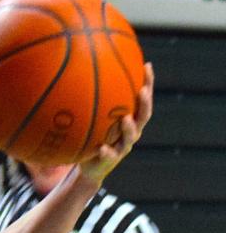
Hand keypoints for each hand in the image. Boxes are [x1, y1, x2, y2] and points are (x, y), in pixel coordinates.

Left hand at [78, 62, 153, 185]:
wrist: (91, 166)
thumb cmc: (94, 136)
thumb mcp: (96, 118)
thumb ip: (96, 100)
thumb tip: (84, 70)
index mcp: (132, 118)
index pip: (143, 98)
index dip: (148, 83)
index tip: (147, 66)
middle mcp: (132, 131)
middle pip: (144, 115)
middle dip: (145, 103)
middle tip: (142, 91)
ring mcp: (122, 146)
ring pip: (131, 136)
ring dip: (129, 128)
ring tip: (125, 119)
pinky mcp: (111, 160)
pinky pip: (110, 156)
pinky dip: (107, 152)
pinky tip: (102, 148)